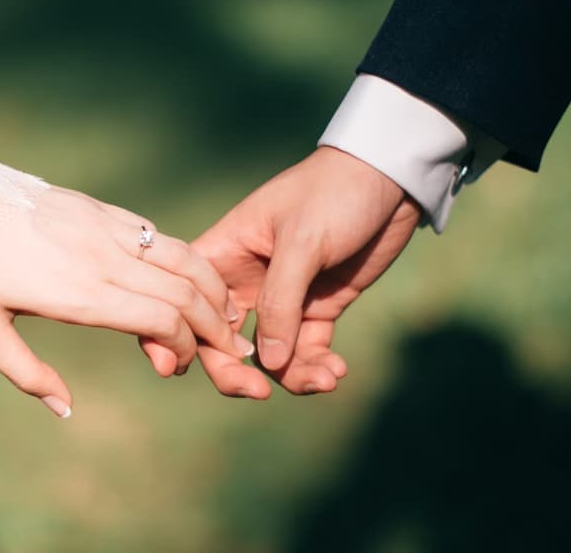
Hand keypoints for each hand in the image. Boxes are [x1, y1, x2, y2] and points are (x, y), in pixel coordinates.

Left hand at [0, 186, 254, 417]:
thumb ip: (26, 373)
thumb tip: (65, 410)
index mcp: (80, 293)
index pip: (162, 319)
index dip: (184, 346)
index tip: (176, 366)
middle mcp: (103, 258)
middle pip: (185, 291)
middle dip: (216, 324)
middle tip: (230, 348)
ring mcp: (104, 228)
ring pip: (182, 256)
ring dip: (212, 287)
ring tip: (226, 312)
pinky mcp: (99, 208)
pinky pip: (156, 234)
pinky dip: (185, 258)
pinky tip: (189, 276)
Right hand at [191, 147, 421, 397]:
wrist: (391, 178)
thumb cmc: (334, 193)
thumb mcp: (302, 242)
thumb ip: (280, 302)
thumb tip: (266, 364)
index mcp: (223, 254)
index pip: (187, 301)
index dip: (180, 336)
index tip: (185, 368)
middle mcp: (245, 281)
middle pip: (221, 341)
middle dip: (236, 372)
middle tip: (259, 393)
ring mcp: (282, 297)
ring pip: (268, 355)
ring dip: (290, 375)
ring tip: (324, 379)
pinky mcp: (318, 307)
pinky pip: (306, 350)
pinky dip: (317, 366)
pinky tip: (336, 371)